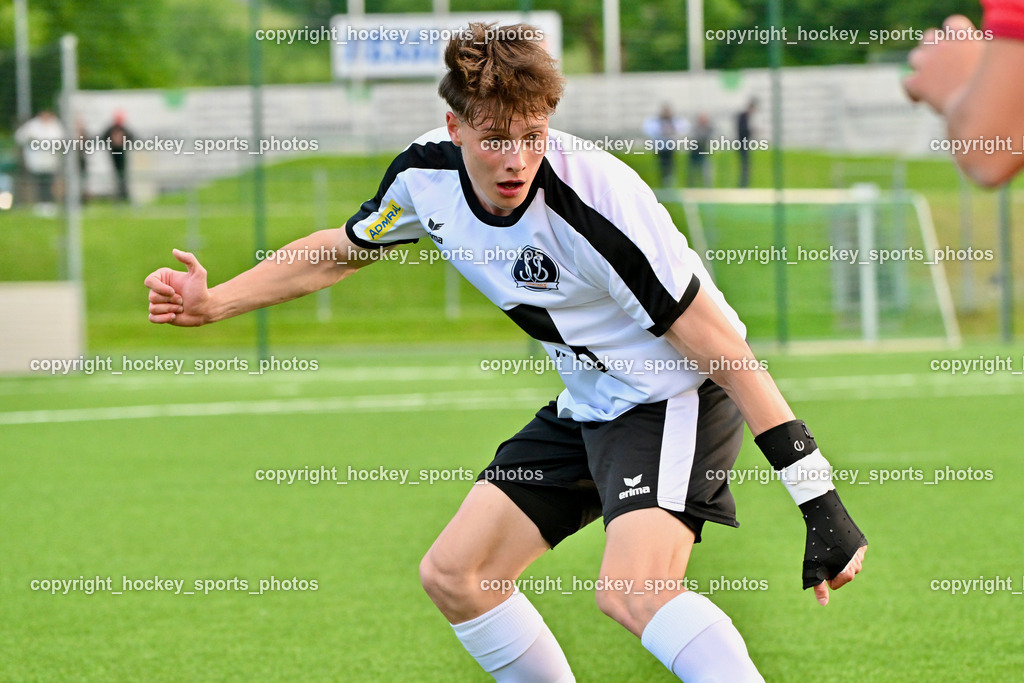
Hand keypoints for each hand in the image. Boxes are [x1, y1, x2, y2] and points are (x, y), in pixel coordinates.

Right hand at [144, 249, 210, 325]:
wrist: (206, 308)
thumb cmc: (202, 290)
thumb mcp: (198, 272)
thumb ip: (189, 259)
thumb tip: (174, 251)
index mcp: (162, 278)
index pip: (149, 281)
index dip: (159, 288)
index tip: (173, 291)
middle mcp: (158, 289)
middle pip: (152, 296)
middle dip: (170, 300)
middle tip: (182, 300)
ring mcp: (158, 302)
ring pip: (153, 308)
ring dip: (170, 309)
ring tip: (181, 307)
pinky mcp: (160, 315)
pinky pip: (151, 318)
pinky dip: (162, 318)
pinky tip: (174, 316)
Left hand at [798, 489, 867, 605]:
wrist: (825, 517)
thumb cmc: (817, 543)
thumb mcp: (813, 565)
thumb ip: (818, 585)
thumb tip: (823, 604)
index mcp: (848, 569)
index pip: (842, 580)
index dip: (831, 578)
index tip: (825, 574)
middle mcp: (858, 561)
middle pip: (848, 572)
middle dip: (837, 569)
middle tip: (826, 561)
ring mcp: (861, 550)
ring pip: (853, 562)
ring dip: (842, 560)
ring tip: (830, 551)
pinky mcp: (861, 541)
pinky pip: (855, 551)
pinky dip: (847, 550)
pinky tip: (837, 544)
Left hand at [903, 15, 985, 113]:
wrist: (982, 101)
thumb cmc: (994, 86)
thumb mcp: (991, 62)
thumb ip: (975, 55)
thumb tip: (967, 62)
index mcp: (965, 37)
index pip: (952, 23)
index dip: (950, 33)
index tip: (954, 44)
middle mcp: (944, 45)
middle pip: (929, 37)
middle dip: (931, 49)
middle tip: (938, 65)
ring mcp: (929, 62)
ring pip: (914, 56)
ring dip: (919, 66)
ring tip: (928, 81)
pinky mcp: (919, 81)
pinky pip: (906, 82)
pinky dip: (911, 91)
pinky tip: (919, 99)